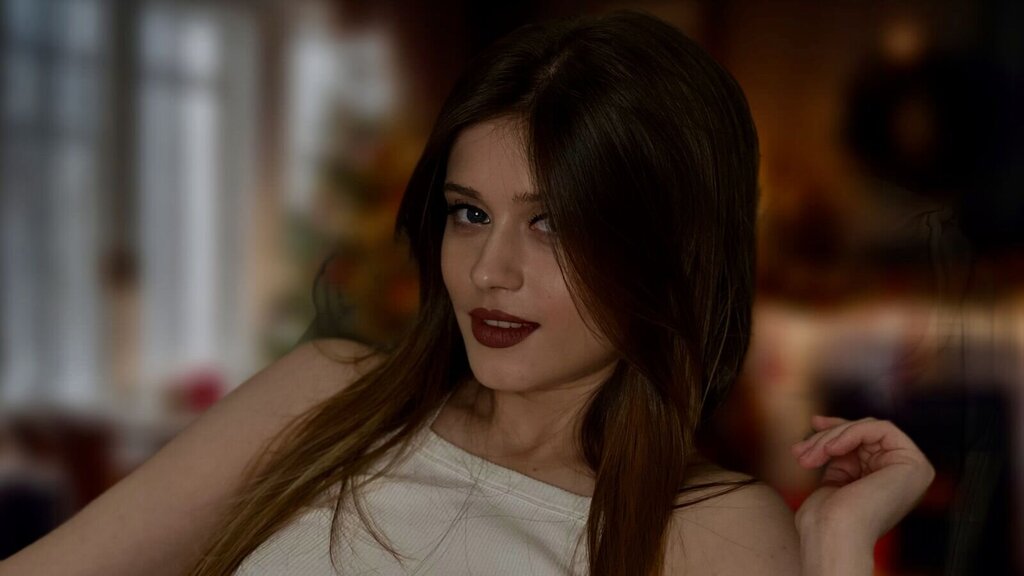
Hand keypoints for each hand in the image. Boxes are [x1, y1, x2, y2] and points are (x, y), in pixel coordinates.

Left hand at [790, 416, 934, 542]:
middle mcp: (906, 476)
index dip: (838, 429)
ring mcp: (914, 470)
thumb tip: (822, 423)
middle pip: (865, 434)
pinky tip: (830, 450)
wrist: (832, 535)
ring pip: (869, 428)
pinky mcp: (915, 464)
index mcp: (889, 481)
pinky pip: (882, 429)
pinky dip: (851, 434)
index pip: (866, 441)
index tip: (813, 425)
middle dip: (829, 436)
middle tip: (803, 451)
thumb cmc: (827, 517)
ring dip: (833, 438)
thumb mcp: (834, 475)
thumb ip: (839, 453)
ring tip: (810, 456)